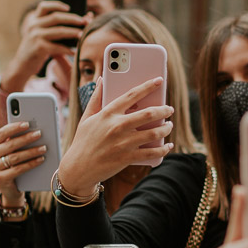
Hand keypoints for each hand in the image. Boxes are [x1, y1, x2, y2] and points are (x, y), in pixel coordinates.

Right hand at [0, 0, 87, 93]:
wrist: (22, 65)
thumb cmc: (36, 49)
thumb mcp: (40, 35)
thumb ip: (53, 28)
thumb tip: (76, 22)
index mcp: (34, 20)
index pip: (44, 6)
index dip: (57, 5)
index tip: (68, 8)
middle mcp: (33, 26)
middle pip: (56, 17)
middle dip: (72, 19)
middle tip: (83, 21)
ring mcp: (35, 36)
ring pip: (59, 31)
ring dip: (73, 33)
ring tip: (82, 35)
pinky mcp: (39, 48)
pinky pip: (58, 47)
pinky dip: (68, 50)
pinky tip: (74, 52)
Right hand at [0, 121, 45, 204]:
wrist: (11, 189)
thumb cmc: (14, 165)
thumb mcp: (13, 152)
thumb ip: (17, 142)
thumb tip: (33, 130)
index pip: (1, 133)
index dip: (14, 127)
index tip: (27, 123)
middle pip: (9, 145)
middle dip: (25, 138)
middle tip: (39, 134)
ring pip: (14, 157)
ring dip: (31, 151)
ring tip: (44, 148)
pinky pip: (18, 169)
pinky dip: (31, 164)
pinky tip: (41, 159)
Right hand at [56, 79, 173, 196]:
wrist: (78, 168)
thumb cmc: (83, 141)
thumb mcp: (87, 117)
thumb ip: (96, 97)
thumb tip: (102, 79)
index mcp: (108, 114)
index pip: (132, 95)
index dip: (147, 86)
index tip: (159, 80)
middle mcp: (117, 126)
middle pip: (148, 114)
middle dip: (164, 110)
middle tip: (169, 109)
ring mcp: (123, 143)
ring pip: (154, 133)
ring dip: (166, 128)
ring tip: (169, 126)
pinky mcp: (127, 158)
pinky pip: (152, 153)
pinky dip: (163, 149)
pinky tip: (168, 146)